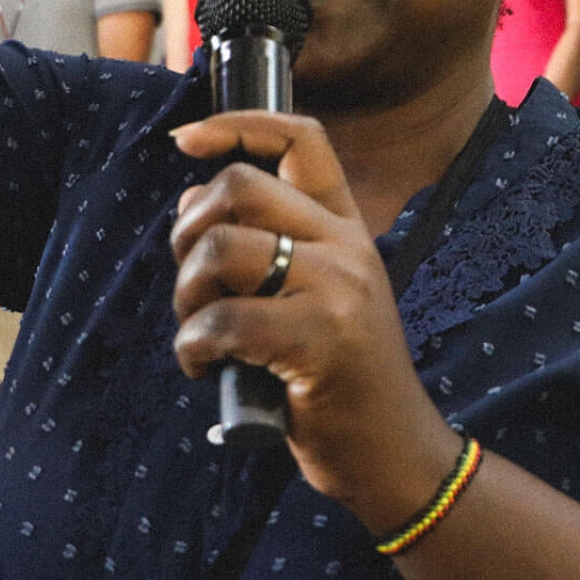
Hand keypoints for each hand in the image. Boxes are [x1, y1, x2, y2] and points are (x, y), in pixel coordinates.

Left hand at [167, 112, 463, 530]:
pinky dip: (193, 347)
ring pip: (221, 248)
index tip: (185, 139)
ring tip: (203, 335)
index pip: (301, 140)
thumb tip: (193, 200)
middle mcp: (346, 247)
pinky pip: (222, 320)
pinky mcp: (321, 339)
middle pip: (239, 187)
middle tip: (195, 288)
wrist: (394, 454)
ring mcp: (338, 290)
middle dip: (188, 233)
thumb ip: (267, 244)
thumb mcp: (315, 298)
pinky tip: (208, 369)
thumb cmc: (338, 383)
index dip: (235, 125)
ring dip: (187, 296)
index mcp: (347, 229)